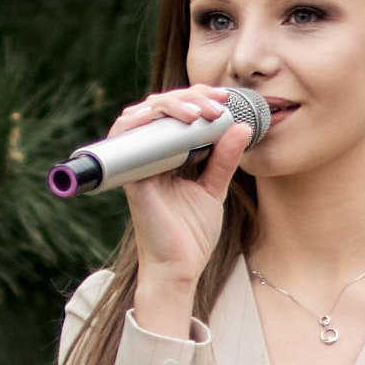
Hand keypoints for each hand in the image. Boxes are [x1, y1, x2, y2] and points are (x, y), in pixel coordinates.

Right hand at [114, 88, 250, 322]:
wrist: (179, 268)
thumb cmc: (191, 236)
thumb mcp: (214, 189)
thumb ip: (224, 159)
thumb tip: (240, 126)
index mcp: (166, 157)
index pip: (175, 114)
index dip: (197, 98)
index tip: (225, 99)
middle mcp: (148, 156)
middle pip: (160, 107)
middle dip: (190, 96)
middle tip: (217, 102)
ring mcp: (136, 164)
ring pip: (142, 114)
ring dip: (170, 104)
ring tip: (199, 113)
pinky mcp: (130, 176)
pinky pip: (124, 136)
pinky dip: (139, 119)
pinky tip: (163, 115)